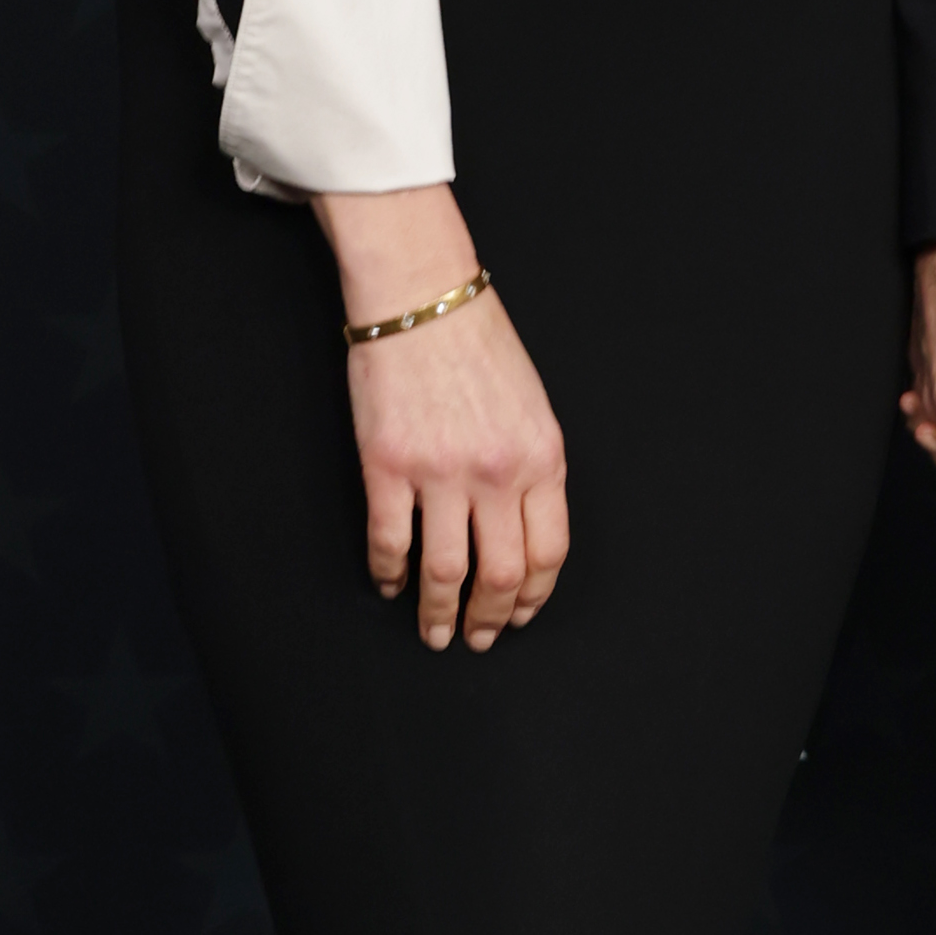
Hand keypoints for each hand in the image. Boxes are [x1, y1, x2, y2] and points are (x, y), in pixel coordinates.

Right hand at [320, 187, 569, 651]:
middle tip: (477, 640)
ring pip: (446, 572)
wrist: (420, 295)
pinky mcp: (387, 465)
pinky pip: (390, 542)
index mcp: (542, 458)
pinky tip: (388, 585)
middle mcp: (498, 472)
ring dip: (440, 614)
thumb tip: (523, 529)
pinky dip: (389, 573)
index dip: (533, 596)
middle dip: (489, 619)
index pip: (548, 553)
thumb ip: (533, 468)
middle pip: (500, 575)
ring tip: (434, 633)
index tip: (518, 615)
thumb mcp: (532, 406)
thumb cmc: (477, 343)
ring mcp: (440, 472)